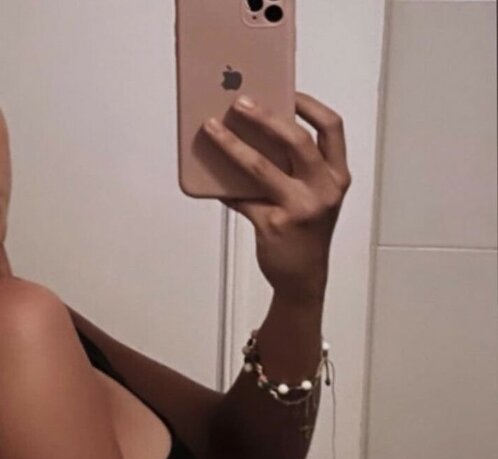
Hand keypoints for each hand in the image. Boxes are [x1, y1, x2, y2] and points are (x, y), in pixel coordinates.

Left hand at [202, 91, 351, 304]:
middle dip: (265, 116)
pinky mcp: (273, 225)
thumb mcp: (315, 197)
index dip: (310, 105)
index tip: (288, 91)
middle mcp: (323, 190)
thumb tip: (256, 136)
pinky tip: (210, 179)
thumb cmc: (307, 234)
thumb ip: (298, 169)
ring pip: (261, 167)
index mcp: (336, 177)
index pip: (331, 128)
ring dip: (232, 145)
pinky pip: (242, 199)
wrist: (303, 279)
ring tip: (212, 129)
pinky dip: (224, 188)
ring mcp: (299, 208)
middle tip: (239, 103)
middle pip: (295, 140)